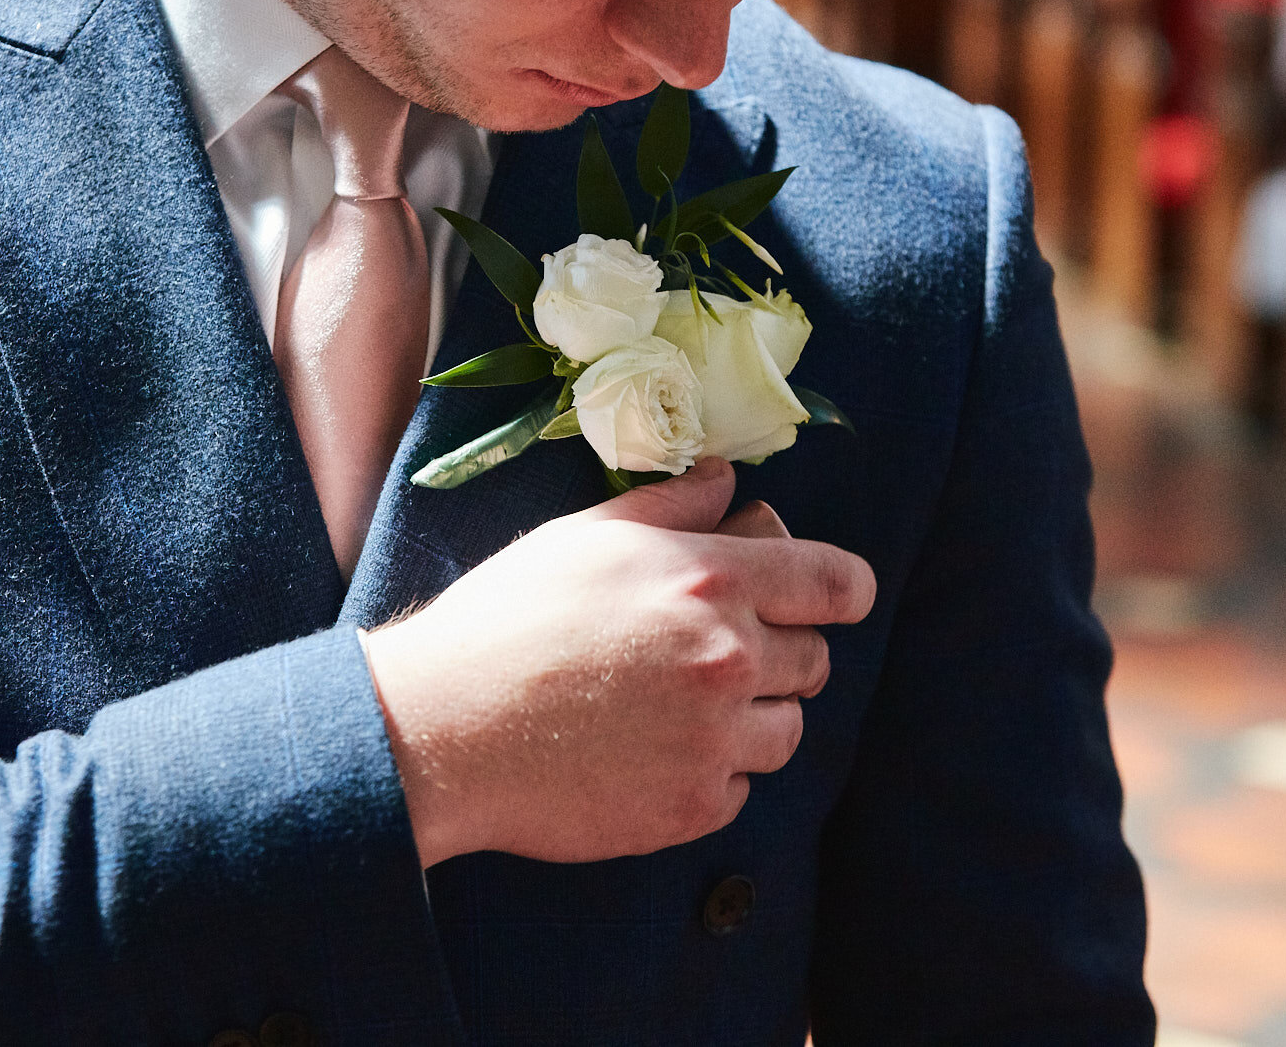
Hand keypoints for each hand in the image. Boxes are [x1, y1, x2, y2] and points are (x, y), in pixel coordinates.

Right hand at [360, 458, 876, 866]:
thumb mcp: (586, 536)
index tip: (834, 600)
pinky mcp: (692, 807)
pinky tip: (652, 754)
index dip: (842, 590)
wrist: (443, 729)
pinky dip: (712, 774)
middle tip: (717, 655)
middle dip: (780, 653)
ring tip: (679, 709)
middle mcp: (728, 659)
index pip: (835, 583)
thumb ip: (671, 506)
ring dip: (751, 719)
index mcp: (711, 580)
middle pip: (815, 661)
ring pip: (788, 731)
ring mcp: (715, 740)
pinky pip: (743, 789)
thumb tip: (726, 479)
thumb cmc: (507, 619)